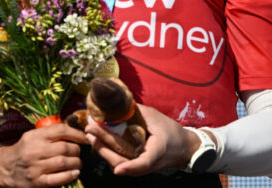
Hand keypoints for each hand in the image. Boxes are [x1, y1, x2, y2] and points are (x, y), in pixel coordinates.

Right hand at [0, 123, 87, 186]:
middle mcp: (34, 150)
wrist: (5, 168)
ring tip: (77, 163)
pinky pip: (58, 179)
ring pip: (64, 163)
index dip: (77, 133)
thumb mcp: (33, 136)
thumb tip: (75, 127)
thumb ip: (51, 132)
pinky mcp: (37, 182)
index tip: (85, 138)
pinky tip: (74, 173)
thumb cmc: (24, 149)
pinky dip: (69, 175)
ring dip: (76, 163)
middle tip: (78, 152)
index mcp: (35, 136)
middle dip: (77, 150)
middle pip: (65, 147)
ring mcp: (35, 167)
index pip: (61, 130)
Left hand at [84, 104, 199, 175]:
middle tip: (90, 131)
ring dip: (101, 149)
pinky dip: (107, 151)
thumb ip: (137, 112)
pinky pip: (118, 160)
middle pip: (122, 162)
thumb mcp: (156, 118)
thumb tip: (117, 103)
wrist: (181, 147)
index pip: (144, 162)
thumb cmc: (170, 132)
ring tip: (90, 134)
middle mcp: (146, 164)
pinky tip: (97, 139)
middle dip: (103, 147)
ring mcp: (139, 167)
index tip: (119, 170)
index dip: (131, 167)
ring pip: (117, 163)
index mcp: (157, 152)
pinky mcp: (134, 166)